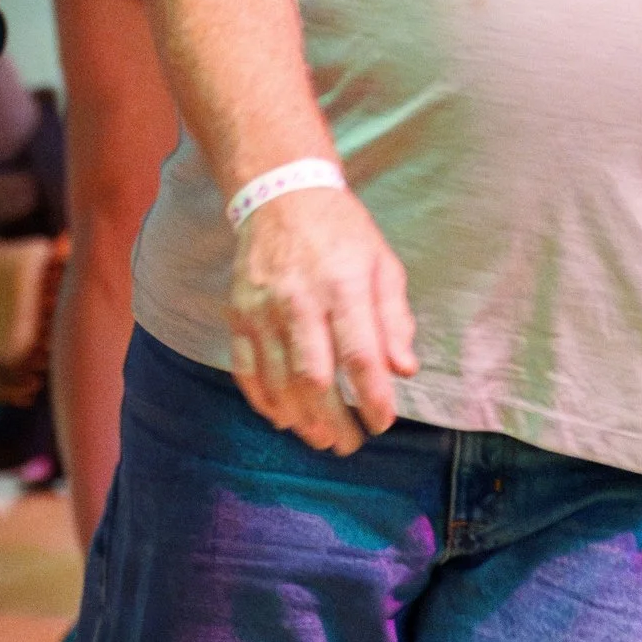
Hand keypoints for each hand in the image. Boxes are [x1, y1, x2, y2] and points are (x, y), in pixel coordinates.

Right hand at [227, 186, 416, 455]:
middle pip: (313, 377)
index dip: (372, 396)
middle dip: (333, 420)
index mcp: (344, 286)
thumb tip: (404, 370)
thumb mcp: (384, 265)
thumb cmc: (343, 234)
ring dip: (299, 418)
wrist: (281, 195)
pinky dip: (262, 400)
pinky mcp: (238, 314)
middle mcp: (299, 300)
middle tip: (349, 445)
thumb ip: (395, 320)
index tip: (383, 422)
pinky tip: (282, 417)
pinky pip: (245, 368)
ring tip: (320, 439)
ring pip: (277, 380)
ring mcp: (262, 309)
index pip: (359, 354)